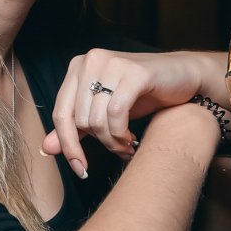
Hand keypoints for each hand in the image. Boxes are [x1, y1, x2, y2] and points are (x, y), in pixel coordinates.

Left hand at [43, 49, 202, 173]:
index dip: (68, 146)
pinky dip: (122, 134)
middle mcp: (91, 60)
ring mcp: (113, 63)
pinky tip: (133, 138)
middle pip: (80, 120)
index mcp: (78, 67)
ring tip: (127, 144)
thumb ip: (75, 128)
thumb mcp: (104, 112)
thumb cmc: (142, 94)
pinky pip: (117, 113)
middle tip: (119, 148)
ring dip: (113, 142)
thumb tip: (46, 148)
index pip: (61, 114)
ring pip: (97, 119)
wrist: (184, 77)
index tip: (80, 169)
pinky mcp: (135, 72)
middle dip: (100, 143)